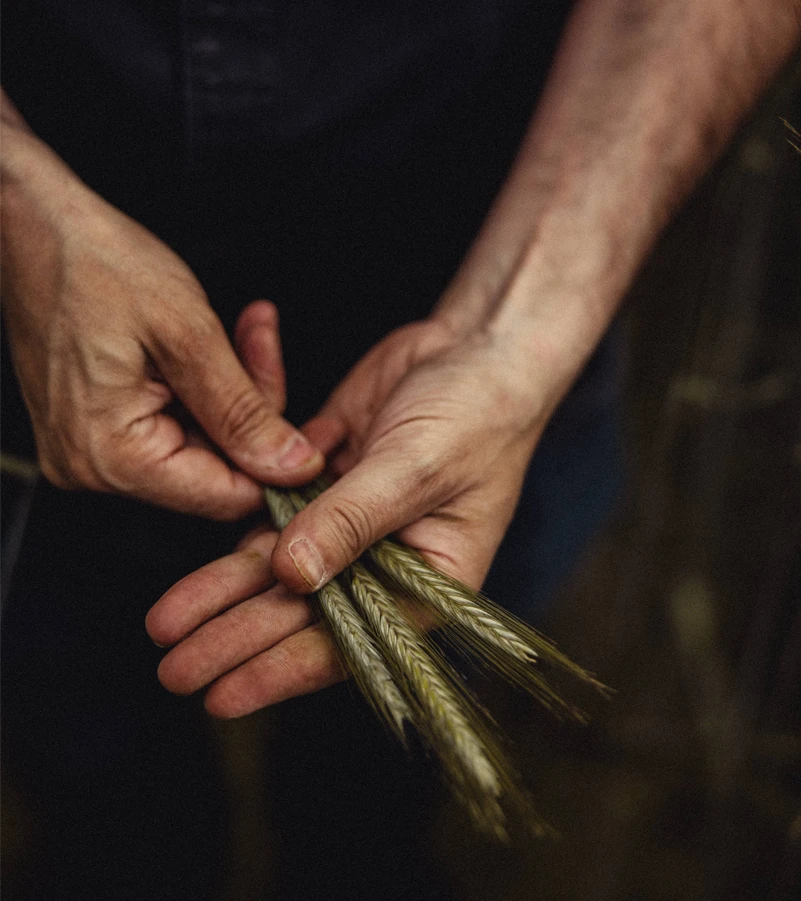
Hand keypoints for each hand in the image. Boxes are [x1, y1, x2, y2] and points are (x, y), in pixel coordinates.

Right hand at [0, 126, 322, 517]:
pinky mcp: (96, 427)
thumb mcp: (188, 334)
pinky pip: (174, 424)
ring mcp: (91, 450)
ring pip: (202, 444)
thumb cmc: (94, 262)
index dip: (277, 464)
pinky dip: (204, 387)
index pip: (226, 496)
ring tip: (242, 332)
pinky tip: (211, 344)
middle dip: (254, 409)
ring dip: (233, 391)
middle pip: (217, 469)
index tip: (308, 424)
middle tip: (261, 342)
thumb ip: (244, 411)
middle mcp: (94, 467)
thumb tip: (293, 467)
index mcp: (111, 455)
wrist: (31, 224)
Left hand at [148, 316, 551, 715]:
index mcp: (426, 582)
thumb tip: (293, 575)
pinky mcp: (324, 481)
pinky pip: (272, 510)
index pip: (349, 640)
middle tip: (174, 668)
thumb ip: (352, 520)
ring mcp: (349, 521)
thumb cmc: (477, 413)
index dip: (282, 670)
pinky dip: (238, 525)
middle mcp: (383, 562)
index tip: (223, 693)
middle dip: (235, 637)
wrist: (473, 348)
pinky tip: (198, 560)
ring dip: (221, 589)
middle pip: (301, 609)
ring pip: (277, 564)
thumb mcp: (418, 468)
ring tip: (166, 623)